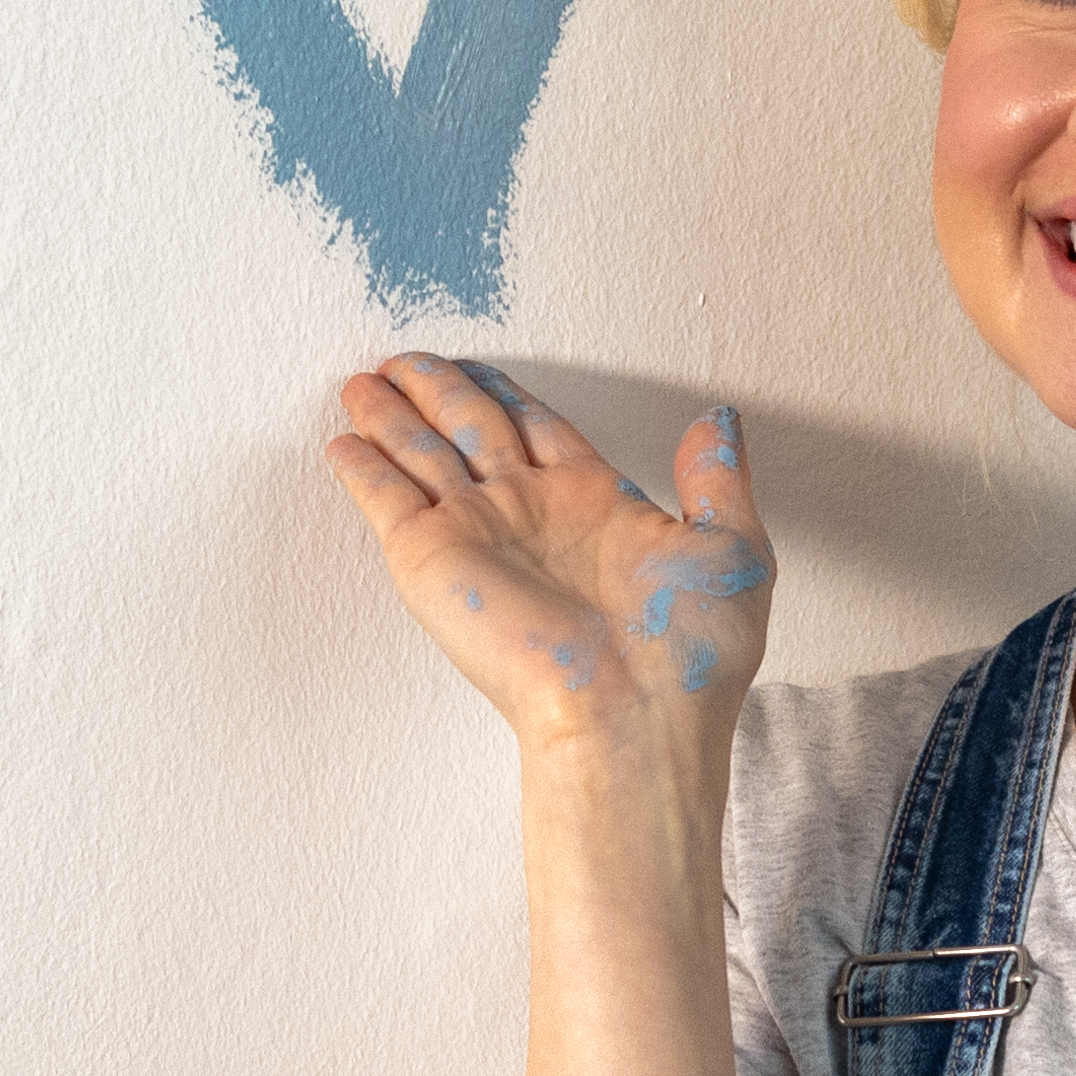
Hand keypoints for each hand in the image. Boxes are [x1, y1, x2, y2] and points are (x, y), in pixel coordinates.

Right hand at [321, 357, 770, 759]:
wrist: (631, 715)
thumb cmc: (686, 657)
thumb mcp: (732, 550)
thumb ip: (717, 479)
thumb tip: (717, 421)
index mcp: (594, 502)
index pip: (536, 428)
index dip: (504, 394)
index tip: (476, 368)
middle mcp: (529, 512)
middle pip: (471, 427)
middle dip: (436, 392)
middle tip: (402, 361)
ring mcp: (476, 533)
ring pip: (423, 452)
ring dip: (391, 416)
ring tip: (359, 384)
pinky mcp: (431, 560)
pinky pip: (388, 497)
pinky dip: (363, 467)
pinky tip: (343, 442)